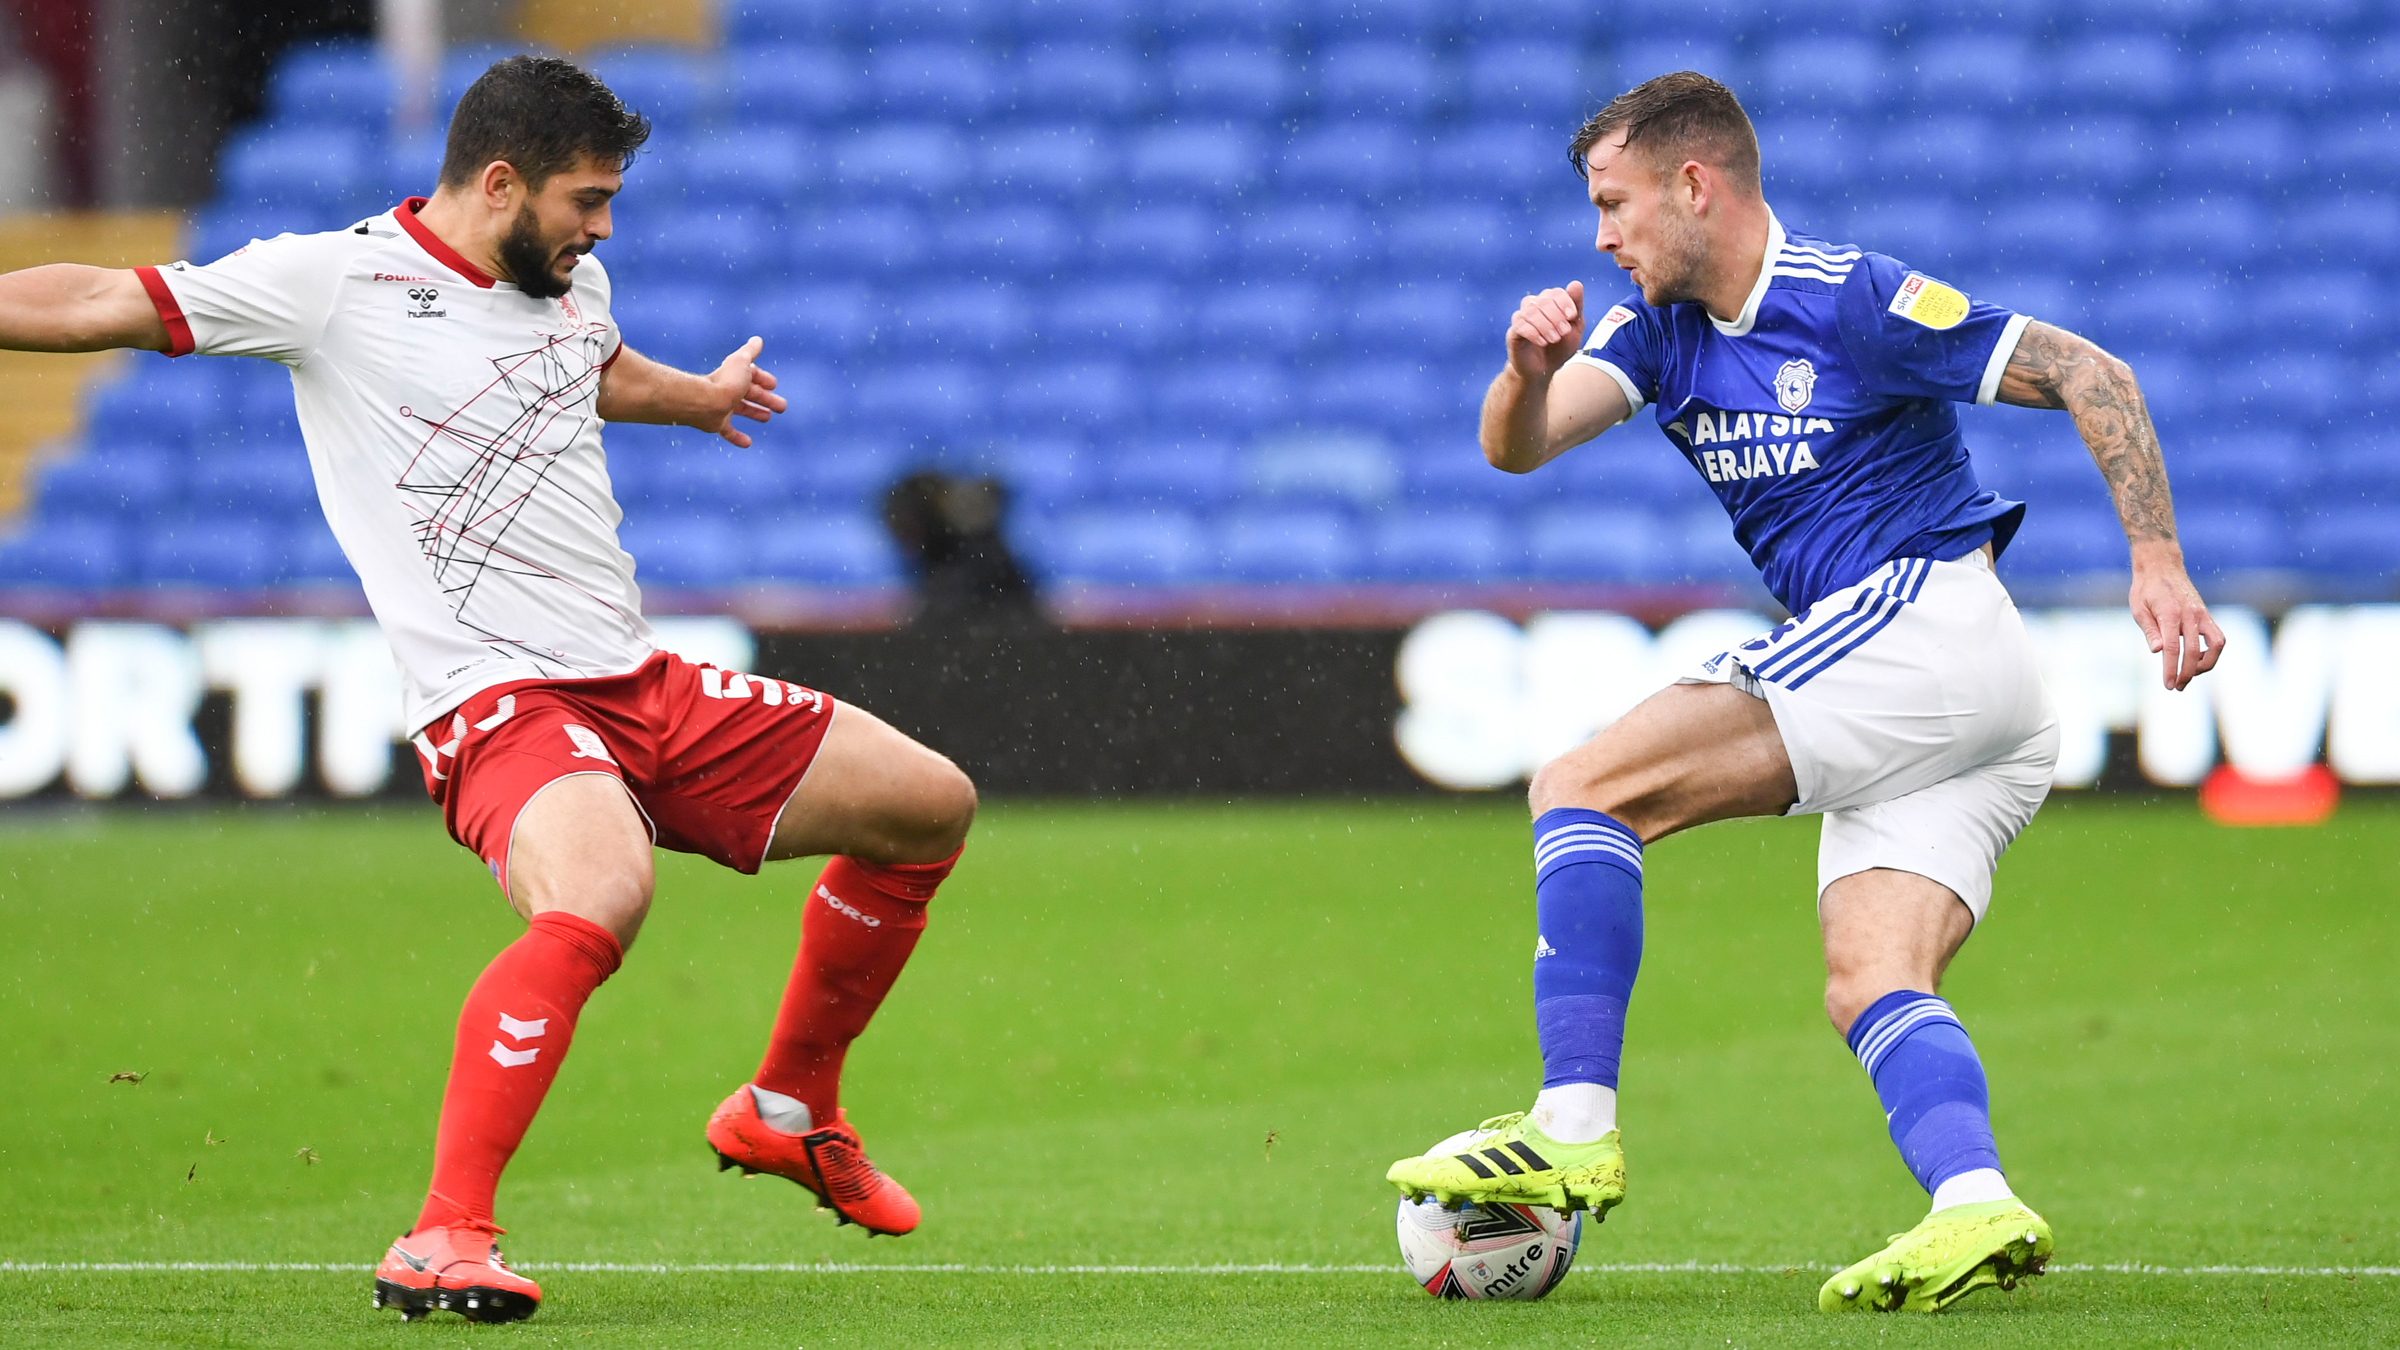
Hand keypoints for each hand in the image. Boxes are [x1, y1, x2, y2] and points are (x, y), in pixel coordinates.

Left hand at [696, 336, 786, 447]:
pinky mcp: (717, 423)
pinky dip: (738, 437)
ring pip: (742, 410)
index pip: (752, 375)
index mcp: (734, 375)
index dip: (764, 380)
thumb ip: (750, 351)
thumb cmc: (726, 381)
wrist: (707, 402)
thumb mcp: (742, 362)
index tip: (774, 386)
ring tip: (767, 417)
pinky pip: (728, 431)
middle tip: (782, 407)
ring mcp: (722, 407)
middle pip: (750, 394)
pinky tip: (748, 443)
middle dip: (766, 399)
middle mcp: (728, 390)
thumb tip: (758, 339)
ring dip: (755, 413)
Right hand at [1506, 281, 1584, 382]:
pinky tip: (1542, 342)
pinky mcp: (1513, 332)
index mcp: (1549, 302)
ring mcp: (1521, 318)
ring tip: (1554, 339)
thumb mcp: (1575, 328)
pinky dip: (1534, 332)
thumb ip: (1576, 306)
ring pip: (1531, 311)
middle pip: (1543, 301)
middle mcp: (1533, 306)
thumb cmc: (1560, 347)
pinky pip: (1520, 325)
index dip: (1564, 302)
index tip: (1573, 317)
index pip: (1555, 293)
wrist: (1544, 370)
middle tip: (1564, 332)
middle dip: (1556, 316)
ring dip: (1546, 325)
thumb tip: (1575, 284)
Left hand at [2128, 541, 2224, 690]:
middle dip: (2187, 673)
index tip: (2169, 685)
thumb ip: (2149, 630)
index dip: (2171, 669)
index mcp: (2170, 613)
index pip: (2173, 648)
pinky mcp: (2207, 615)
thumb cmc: (2145, 589)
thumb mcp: (2138, 608)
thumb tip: (2158, 652)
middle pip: (2194, 651)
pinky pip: (2217, 637)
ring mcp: (2202, 614)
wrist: (2161, 566)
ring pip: (2216, 644)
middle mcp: (2190, 614)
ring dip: (2206, 664)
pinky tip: (2197, 659)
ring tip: (2190, 675)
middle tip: (2178, 687)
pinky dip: (2211, 652)